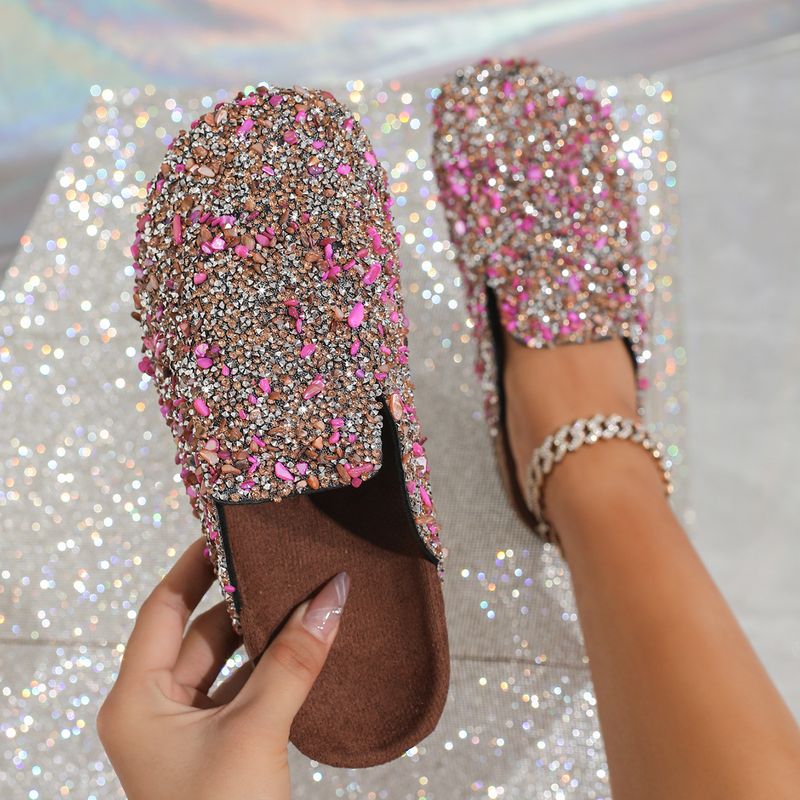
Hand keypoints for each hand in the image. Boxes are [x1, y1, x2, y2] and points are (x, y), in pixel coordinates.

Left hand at [97, 537, 349, 799]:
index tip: (227, 529)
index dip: (195, 566)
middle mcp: (154, 709)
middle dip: (244, 600)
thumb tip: (333, 596)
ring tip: (303, 596)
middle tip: (284, 561)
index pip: (164, 609)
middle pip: (200, 633)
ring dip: (264, 635)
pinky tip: (304, 645)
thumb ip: (294, 659)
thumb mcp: (256, 729)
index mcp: (137, 700)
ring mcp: (186, 731)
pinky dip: (272, 667)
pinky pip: (243, 689)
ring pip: (226, 662)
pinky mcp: (217, 747)